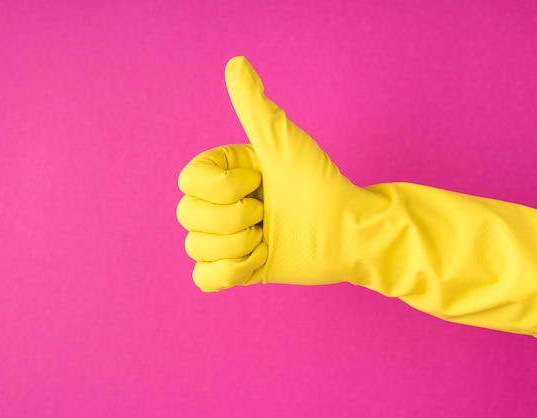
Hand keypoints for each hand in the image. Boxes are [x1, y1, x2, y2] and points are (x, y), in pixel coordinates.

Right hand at [177, 57, 387, 291]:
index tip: (260, 182)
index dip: (222, 189)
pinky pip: (203, 278)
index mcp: (224, 173)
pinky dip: (230, 273)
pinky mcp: (235, 268)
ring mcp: (225, 237)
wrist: (349, 233)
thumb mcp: (284, 144)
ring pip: (195, 247)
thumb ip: (254, 107)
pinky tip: (259, 260)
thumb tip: (235, 62)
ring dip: (238, 247)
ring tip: (268, 239)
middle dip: (234, 220)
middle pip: (188, 216)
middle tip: (269, 214)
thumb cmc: (320, 184)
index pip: (187, 182)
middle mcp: (219, 203)